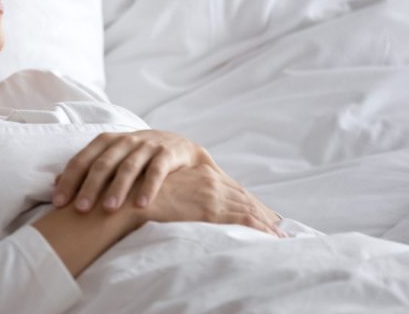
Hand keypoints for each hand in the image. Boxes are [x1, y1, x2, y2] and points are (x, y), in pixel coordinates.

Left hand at [53, 130, 215, 212]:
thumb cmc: (137, 157)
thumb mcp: (113, 158)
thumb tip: (55, 183)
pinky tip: (141, 205)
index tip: (58, 203)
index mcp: (106, 142)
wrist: (180, 147)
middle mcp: (125, 141)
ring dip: (117, 188)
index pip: (82, 160)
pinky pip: (157, 171)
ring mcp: (147, 146)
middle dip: (90, 187)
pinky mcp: (168, 153)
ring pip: (129, 167)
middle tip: (80, 209)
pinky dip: (149, 187)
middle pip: (103, 164)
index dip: (69, 180)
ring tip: (108, 209)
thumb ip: (88, 168)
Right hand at [139, 164, 284, 236]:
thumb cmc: (141, 196)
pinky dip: (259, 226)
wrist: (129, 198)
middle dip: (261, 212)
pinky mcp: (209, 208)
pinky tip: (270, 234)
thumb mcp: (164, 188)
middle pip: (243, 198)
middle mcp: (209, 181)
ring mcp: (210, 194)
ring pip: (246, 208)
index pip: (232, 189)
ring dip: (265, 221)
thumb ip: (180, 192)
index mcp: (201, 174)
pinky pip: (241, 217)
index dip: (248, 201)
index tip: (262, 213)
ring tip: (279, 234)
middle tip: (279, 225)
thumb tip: (183, 204)